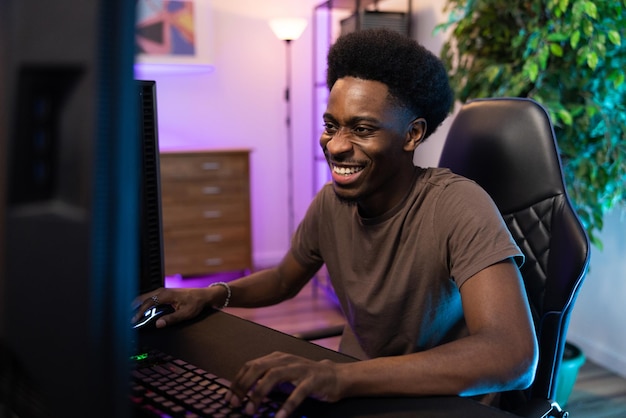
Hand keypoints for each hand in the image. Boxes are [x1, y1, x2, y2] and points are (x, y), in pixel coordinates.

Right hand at [131, 287, 209, 327]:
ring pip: (146, 297)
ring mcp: (163, 291)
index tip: (134, 321)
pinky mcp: (164, 293)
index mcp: (166, 295)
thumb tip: (158, 324)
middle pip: (143, 298)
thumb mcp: (185, 313)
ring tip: (132, 316)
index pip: (148, 303)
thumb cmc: (196, 303)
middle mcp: (162, 291)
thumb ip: (171, 319)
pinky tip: (142, 311)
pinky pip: (150, 298)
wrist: (203, 296)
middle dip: (134, 308)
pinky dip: (144, 304)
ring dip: (138, 305)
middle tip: (128, 318)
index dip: (139, 312)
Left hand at [225, 351, 342, 417]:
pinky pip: (298, 392)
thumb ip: (265, 381)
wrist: (335, 376)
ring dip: (259, 394)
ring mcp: (299, 368)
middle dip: (244, 386)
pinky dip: (286, 405)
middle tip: (237, 404)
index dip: (237, 381)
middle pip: (258, 368)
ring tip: (251, 410)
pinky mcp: (313, 379)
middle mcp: (286, 360)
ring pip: (274, 376)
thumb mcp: (283, 377)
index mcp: (276, 358)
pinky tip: (279, 417)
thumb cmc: (305, 378)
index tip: (229, 398)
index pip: (250, 366)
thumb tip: (243, 393)